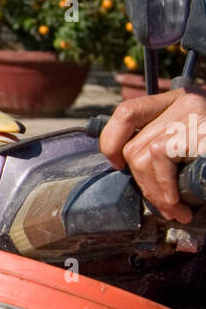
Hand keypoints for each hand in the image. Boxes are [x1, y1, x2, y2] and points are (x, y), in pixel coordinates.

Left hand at [99, 80, 205, 222]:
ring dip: (155, 193)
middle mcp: (185, 99)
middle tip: (165, 206)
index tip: (119, 165)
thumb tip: (128, 167)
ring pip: (142, 156)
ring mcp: (193, 111)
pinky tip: (181, 205)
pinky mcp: (198, 130)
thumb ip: (166, 146)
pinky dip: (165, 191)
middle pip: (134, 143)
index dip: (112, 141)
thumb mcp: (194, 142)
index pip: (127, 111)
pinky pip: (159, 159)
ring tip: (175, 209)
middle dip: (142, 184)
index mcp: (179, 99)